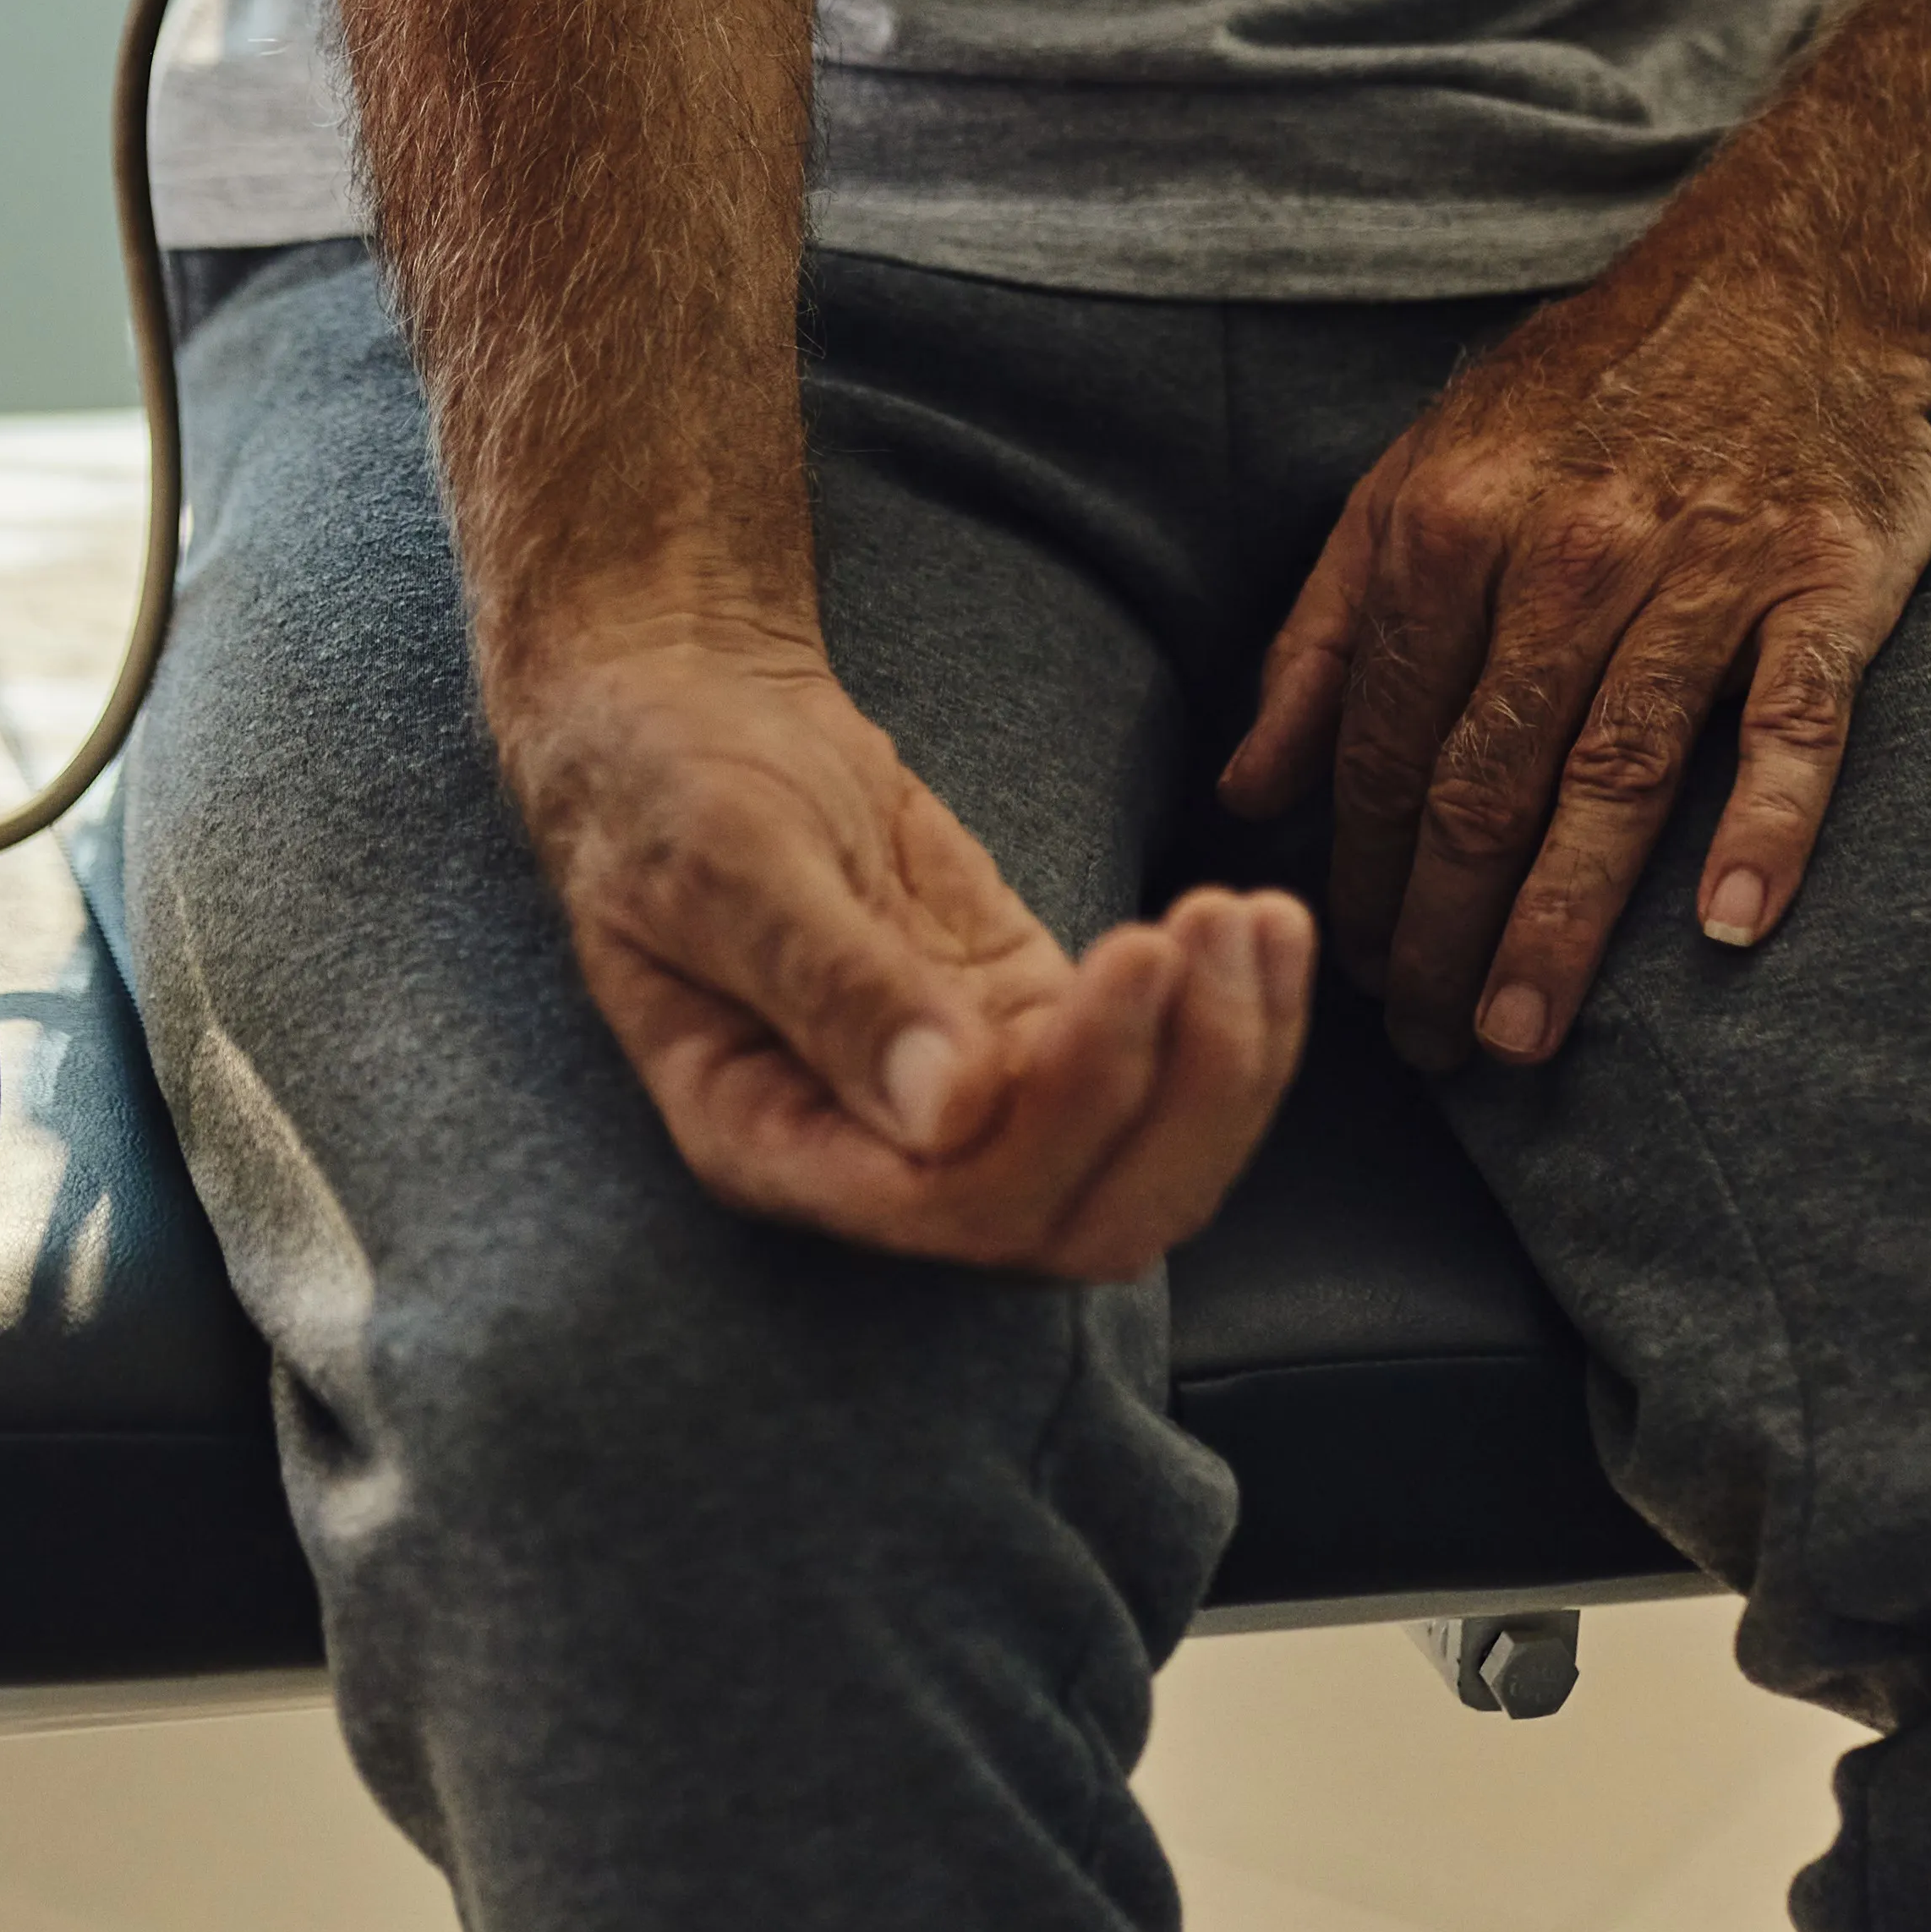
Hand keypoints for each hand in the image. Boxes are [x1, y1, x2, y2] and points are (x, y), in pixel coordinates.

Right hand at [509, 616, 1312, 1279]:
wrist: (681, 712)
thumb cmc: (665, 782)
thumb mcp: (722, 859)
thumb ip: (826, 984)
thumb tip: (950, 1117)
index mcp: (771, 1145)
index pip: (957, 1203)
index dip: (1072, 1108)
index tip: (1135, 950)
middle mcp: (875, 1162)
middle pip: (1080, 1219)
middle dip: (1183, 1098)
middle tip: (1217, 932)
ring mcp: (967, 1106)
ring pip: (1143, 1167)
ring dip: (1229, 1062)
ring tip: (1259, 920)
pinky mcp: (1028, 1035)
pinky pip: (1155, 1080)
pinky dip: (1233, 1018)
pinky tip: (1266, 922)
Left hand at [1221, 249, 1930, 1071]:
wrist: (1787, 281)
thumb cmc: (1583, 399)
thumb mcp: (1413, 479)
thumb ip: (1323, 637)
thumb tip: (1247, 790)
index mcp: (1446, 529)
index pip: (1380, 745)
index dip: (1358, 875)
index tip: (1352, 971)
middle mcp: (1565, 552)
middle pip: (1481, 783)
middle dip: (1440, 932)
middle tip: (1427, 1045)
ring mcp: (1702, 570)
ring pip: (1612, 778)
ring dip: (1561, 924)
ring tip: (1520, 1034)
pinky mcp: (1825, 582)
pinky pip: (1791, 725)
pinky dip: (1762, 827)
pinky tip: (1725, 930)